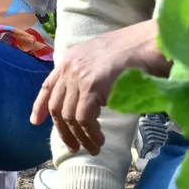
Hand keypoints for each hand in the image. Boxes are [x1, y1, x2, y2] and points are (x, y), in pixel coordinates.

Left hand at [30, 20, 166, 154]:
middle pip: (56, 105)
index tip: (35, 121)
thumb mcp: (105, 58)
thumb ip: (92, 74)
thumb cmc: (139, 49)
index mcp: (72, 58)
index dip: (40, 105)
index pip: (48, 85)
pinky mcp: (92, 86)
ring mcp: (79, 76)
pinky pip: (84, 118)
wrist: (154, 40)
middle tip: (73, 147)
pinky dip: (90, 133)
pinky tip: (98, 140)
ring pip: (69, 115)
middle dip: (63, 130)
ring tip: (92, 148)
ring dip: (80, 137)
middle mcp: (70, 66)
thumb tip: (92, 99)